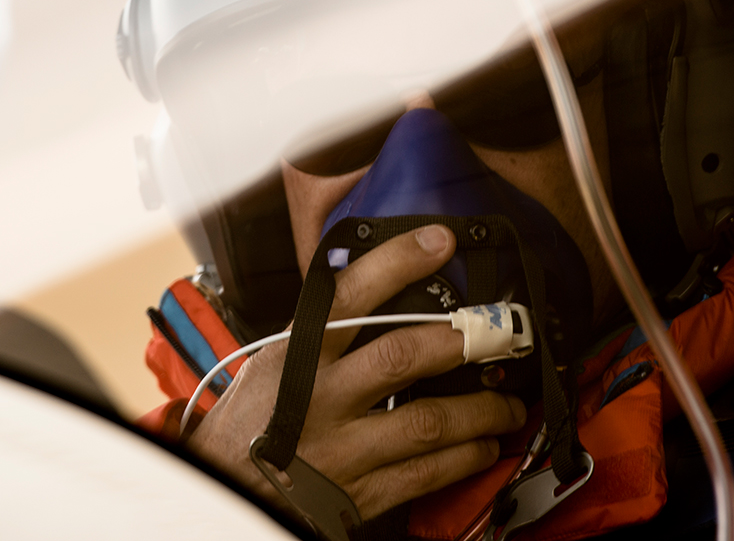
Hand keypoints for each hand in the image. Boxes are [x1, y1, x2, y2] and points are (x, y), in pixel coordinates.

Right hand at [185, 224, 528, 519]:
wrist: (225, 490)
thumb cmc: (249, 424)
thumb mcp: (273, 363)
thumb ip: (323, 334)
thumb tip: (378, 290)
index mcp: (298, 357)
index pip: (349, 296)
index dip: (397, 262)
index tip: (438, 240)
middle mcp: (321, 398)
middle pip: (402, 355)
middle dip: (461, 341)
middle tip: (500, 333)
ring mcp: (343, 448)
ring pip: (427, 421)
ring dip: (481, 410)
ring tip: (508, 403)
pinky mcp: (360, 492)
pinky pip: (426, 473)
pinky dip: (465, 457)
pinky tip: (482, 446)